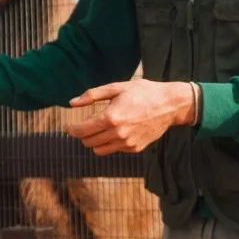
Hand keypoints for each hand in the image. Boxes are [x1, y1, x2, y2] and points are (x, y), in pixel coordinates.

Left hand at [65, 79, 196, 155]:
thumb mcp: (116, 88)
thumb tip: (71, 102)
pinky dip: (110, 142)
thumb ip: (92, 95)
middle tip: (83, 125)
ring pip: (99, 150)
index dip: (72, 129)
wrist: (170, 105)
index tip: (68, 126)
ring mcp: (127, 143)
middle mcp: (118, 133)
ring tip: (98, 130)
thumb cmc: (142, 92)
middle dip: (82, 134)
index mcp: (111, 117)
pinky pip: (114, 150)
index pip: (82, 130)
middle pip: (88, 142)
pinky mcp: (135, 148)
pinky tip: (117, 130)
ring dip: (94, 141)